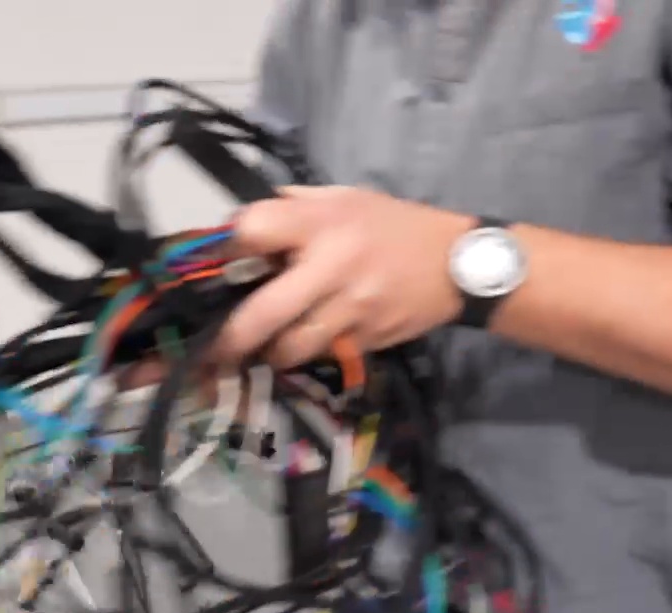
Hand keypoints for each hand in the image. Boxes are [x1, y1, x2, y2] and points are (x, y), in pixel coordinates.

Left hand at [213, 186, 473, 368]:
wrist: (457, 264)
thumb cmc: (395, 226)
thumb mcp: (347, 197)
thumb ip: (297, 206)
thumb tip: (246, 221)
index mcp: (321, 222)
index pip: (252, 230)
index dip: (229, 247)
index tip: (221, 260)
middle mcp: (332, 266)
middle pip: (262, 313)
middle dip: (232, 338)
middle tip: (214, 350)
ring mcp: (351, 309)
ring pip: (292, 347)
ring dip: (271, 353)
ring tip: (264, 350)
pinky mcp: (367, 339)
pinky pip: (325, 354)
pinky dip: (311, 355)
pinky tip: (309, 347)